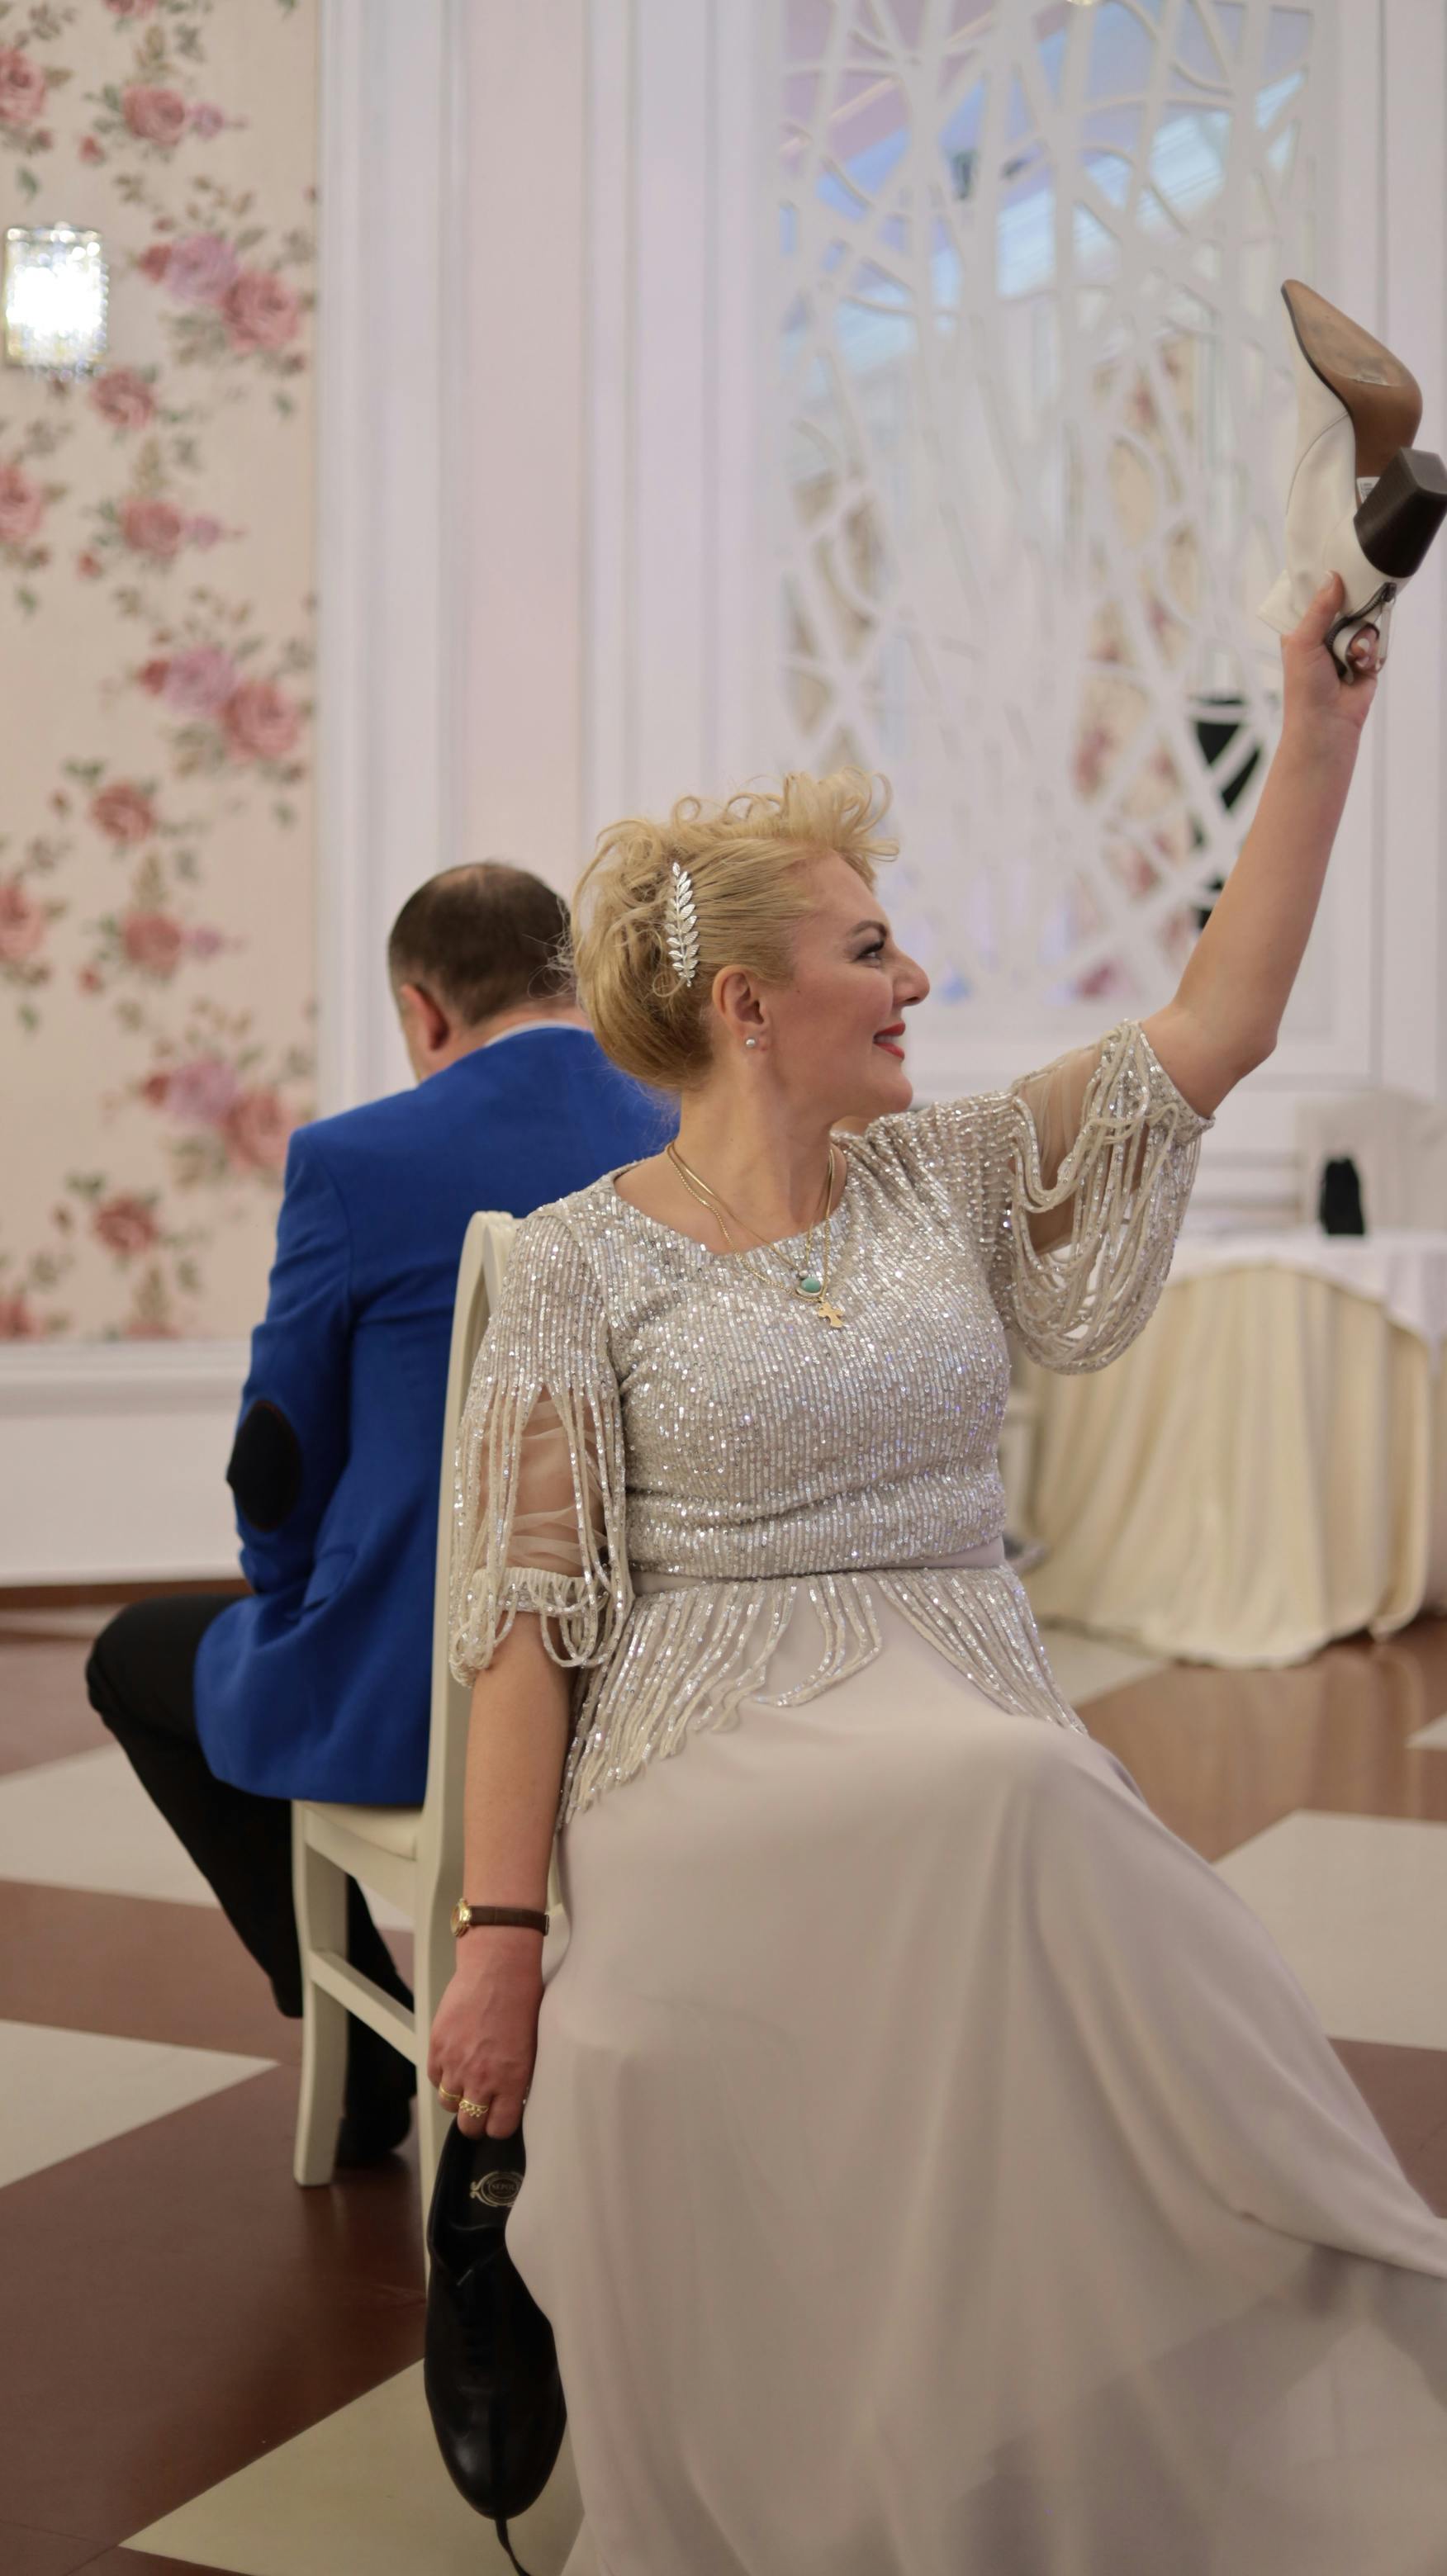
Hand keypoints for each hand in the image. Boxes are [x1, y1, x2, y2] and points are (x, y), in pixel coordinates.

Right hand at [427, 1932, 543, 2137]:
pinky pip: (435, 2078)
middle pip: (469, 2125)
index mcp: (511, 2080)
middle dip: (475, 2120)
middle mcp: (481, 2077)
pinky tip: (456, 2061)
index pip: (499, 2128)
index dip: (498, 2125)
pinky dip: (443, 2075)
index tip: (499, 2117)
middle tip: (481, 2107)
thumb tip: (511, 2098)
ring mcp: (455, 2064)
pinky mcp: (437, 2047)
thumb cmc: (522, 1999)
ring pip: (449, 2103)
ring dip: (458, 2096)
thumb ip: (518, 2078)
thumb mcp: (533, 2047)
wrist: (497, 1968)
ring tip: (468, 2079)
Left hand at [1282, 572, 1379, 744]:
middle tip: (1345, 620)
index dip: (1324, 587)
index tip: (1335, 574)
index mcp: (1302, 631)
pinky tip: (1358, 666)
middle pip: (1345, 605)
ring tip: (1348, 656)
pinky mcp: (1366, 660)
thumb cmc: (1305, 689)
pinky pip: (1375, 641)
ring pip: (1364, 622)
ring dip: (1359, 637)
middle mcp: (1325, 637)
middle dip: (1349, 610)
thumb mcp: (1303, 642)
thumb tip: (1332, 578)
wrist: (1326, 723)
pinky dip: (1369, 652)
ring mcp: (1347, 647)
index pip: (1315, 599)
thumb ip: (1319, 609)